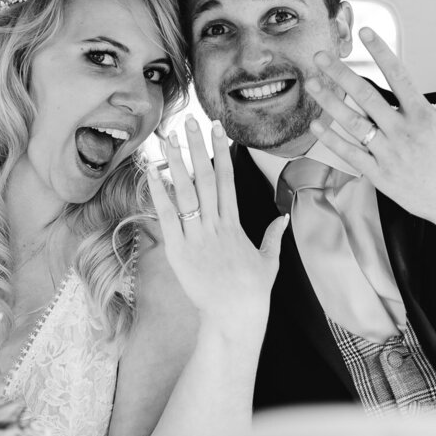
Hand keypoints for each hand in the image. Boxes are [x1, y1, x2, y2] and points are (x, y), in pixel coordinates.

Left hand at [146, 117, 288, 336]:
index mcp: (234, 224)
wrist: (235, 317)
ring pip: (185, 192)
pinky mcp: (179, 251)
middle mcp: (215, 225)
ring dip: (176, 163)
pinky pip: (167, 217)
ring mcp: (196, 237)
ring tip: (168, 137)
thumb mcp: (268, 262)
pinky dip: (159, 195)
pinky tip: (152, 173)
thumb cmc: (251, 292)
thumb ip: (272, 237)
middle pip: (206, 177)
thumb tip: (283, 218)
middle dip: (198, 146)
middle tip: (190, 119)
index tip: (218, 127)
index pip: (227, 179)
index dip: (222, 151)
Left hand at [305, 27, 435, 231]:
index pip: (398, 74)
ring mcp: (389, 154)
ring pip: (353, 123)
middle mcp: (403, 132)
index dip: (380, 51)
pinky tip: (316, 125)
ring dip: (329, 102)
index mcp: (424, 116)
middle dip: (340, 73)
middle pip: (365, 96)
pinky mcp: (380, 176)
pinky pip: (351, 155)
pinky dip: (333, 140)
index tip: (365, 33)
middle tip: (321, 57)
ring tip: (312, 84)